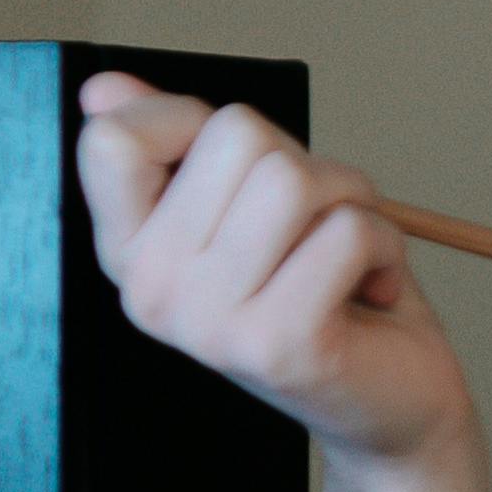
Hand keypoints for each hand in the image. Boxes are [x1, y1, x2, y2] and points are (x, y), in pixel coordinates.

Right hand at [76, 78, 477, 479]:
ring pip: (294, 178)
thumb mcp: (246, 204)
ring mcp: (210, 323)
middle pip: (236, 134)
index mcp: (128, 252)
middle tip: (313, 227)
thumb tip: (102, 90)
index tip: (239, 168)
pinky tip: (372, 291)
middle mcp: (152, 290)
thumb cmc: (323, 287)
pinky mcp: (279, 343)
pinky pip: (348, 231)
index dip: (191, 117)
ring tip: (344, 255)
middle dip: (304, 161)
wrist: (389, 402)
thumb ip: (178, 144)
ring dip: (350, 200)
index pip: (111, 138)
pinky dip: (385, 245)